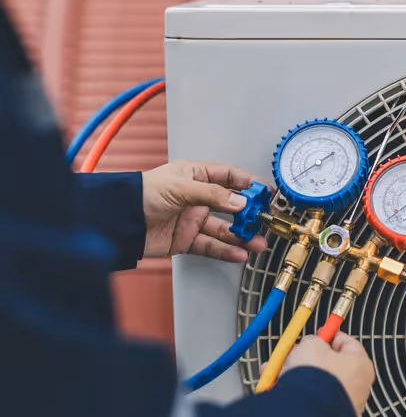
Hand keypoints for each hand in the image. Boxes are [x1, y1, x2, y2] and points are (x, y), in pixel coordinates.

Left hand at [141, 160, 270, 261]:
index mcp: (196, 176)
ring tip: (257, 242)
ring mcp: (193, 220)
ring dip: (242, 236)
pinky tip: (239, 253)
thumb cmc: (141, 193)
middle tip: (264, 220)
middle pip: (231, 206)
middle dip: (249, 214)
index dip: (249, 184)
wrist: (117, 220)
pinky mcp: (187, 240)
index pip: (230, 177)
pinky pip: (211, 246)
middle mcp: (197, 198)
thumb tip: (240, 202)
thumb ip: (213, 195)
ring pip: (224, 229)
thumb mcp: (181, 186)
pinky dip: (226, 251)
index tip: (265, 192)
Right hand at [278, 333, 374, 413]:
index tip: (319, 333)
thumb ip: (313, 340)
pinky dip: (302, 391)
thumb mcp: (311, 345)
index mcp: (361, 364)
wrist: (306, 409)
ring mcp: (346, 401)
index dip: (330, 335)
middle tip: (298, 353)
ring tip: (285, 371)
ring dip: (303, 374)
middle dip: (312, 357)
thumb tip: (310, 343)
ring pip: (321, 381)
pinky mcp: (331, 412)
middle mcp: (359, 385)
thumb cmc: (316, 378)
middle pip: (332, 363)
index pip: (347, 342)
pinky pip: (315, 396)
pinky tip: (285, 386)